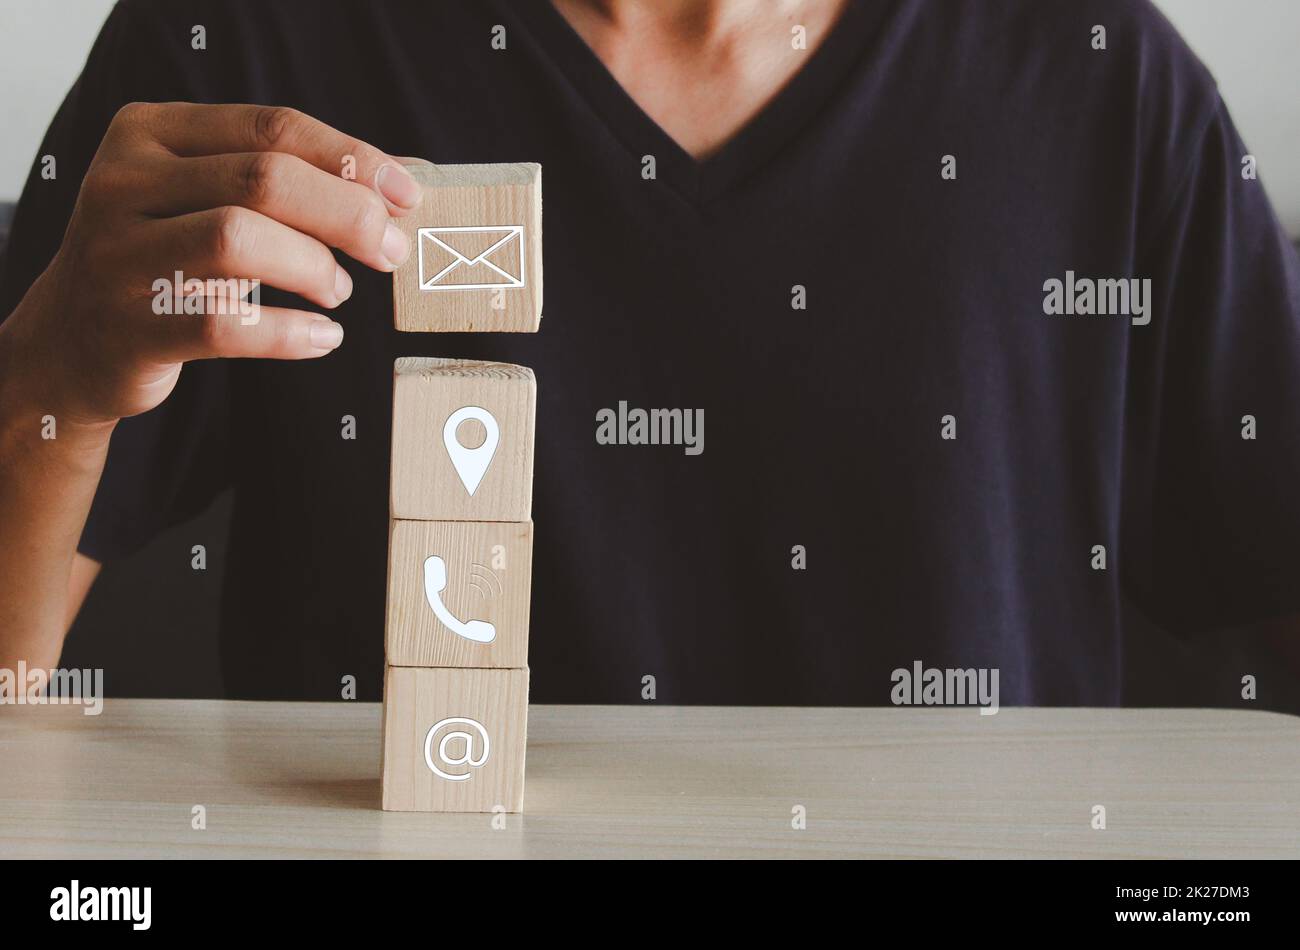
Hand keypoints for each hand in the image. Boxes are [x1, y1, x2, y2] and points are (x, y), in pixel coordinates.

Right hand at [2, 102, 421, 424]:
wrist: (72, 338)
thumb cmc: (166, 258)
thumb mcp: (205, 198)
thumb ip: (288, 180)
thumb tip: (397, 185)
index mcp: (149, 133)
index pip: (270, 127)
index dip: (351, 158)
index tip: (406, 194)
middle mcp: (123, 183)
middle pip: (262, 179)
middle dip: (345, 213)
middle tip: (388, 251)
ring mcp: (117, 255)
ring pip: (238, 240)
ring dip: (313, 267)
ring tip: (338, 290)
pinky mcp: (128, 327)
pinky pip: (225, 326)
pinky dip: (290, 333)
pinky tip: (323, 337)